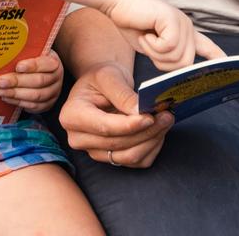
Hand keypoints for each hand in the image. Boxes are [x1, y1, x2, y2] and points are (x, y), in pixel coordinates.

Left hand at [0, 50, 62, 112]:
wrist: (41, 73)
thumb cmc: (33, 60)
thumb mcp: (31, 53)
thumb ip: (22, 54)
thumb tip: (3, 55)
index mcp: (53, 62)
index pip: (45, 64)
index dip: (32, 66)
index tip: (18, 66)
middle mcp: (56, 78)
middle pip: (39, 81)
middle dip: (17, 81)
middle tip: (1, 81)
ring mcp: (53, 92)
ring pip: (36, 96)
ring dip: (15, 94)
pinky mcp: (47, 104)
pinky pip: (33, 106)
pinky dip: (17, 102)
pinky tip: (6, 97)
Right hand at [58, 62, 173, 168]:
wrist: (103, 87)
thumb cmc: (102, 78)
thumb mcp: (109, 75)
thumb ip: (122, 94)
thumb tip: (139, 112)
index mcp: (71, 116)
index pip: (103, 127)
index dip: (128, 125)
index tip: (149, 117)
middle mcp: (78, 138)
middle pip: (118, 144)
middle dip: (146, 131)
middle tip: (167, 114)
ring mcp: (94, 152)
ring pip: (129, 156)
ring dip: (152, 140)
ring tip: (166, 120)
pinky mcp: (111, 159)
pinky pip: (137, 162)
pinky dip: (152, 148)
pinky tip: (160, 131)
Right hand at [103, 0, 224, 70]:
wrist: (118, 3)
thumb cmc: (132, 23)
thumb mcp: (153, 47)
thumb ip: (167, 57)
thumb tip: (178, 72)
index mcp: (184, 33)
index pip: (207, 47)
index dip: (217, 58)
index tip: (228, 65)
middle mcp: (188, 27)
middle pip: (185, 64)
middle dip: (162, 62)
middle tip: (148, 45)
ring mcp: (182, 22)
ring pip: (176, 58)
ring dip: (154, 53)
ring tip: (146, 36)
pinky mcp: (173, 20)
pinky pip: (168, 47)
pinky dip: (152, 46)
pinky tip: (146, 32)